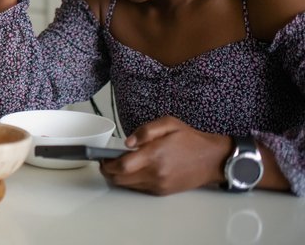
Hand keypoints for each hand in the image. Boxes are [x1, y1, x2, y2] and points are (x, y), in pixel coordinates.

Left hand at [99, 116, 230, 195]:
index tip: (101, 157)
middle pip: (121, 179)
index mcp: (155, 155)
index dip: (107, 163)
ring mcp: (159, 184)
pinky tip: (132, 170)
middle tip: (105, 161)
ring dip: (118, 177)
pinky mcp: (162, 191)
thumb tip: (128, 143)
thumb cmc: (190, 140)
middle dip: (108, 171)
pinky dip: (131, 181)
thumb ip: (145, 131)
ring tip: (117, 164)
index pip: (122, 166)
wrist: (212, 159)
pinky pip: (139, 189)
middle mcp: (155, 173)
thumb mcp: (168, 124)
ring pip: (128, 186)